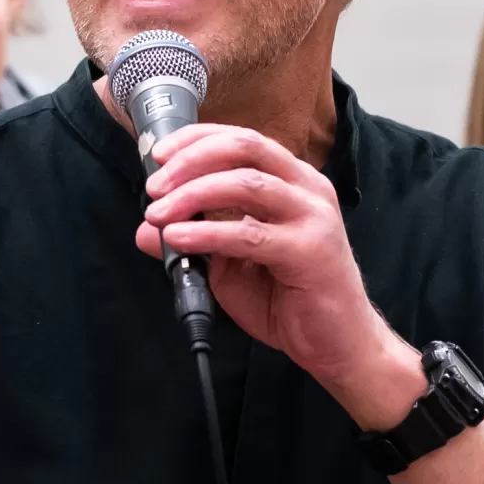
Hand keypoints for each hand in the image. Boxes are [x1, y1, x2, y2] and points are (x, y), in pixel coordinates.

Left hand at [134, 124, 424, 424]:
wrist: (337, 344)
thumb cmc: (290, 299)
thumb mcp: (229, 267)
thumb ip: (192, 241)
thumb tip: (146, 230)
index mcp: (291, 181)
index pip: (241, 140)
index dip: (196, 140)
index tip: (157, 156)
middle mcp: (306, 189)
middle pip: (245, 148)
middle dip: (191, 160)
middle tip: (154, 186)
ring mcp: (313, 217)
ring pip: (246, 183)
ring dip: (193, 193)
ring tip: (159, 214)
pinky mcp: (310, 251)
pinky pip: (250, 234)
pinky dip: (208, 232)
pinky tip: (180, 238)